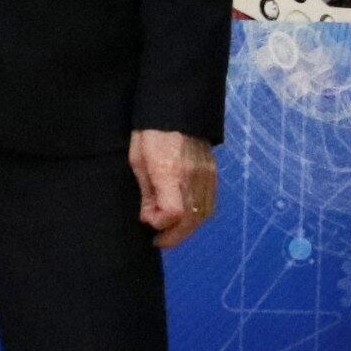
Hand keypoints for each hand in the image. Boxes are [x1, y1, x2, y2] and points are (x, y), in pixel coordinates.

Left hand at [129, 129, 216, 248]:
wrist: (177, 109)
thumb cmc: (150, 133)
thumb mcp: (137, 161)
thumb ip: (146, 192)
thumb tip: (149, 217)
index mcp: (169, 171)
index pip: (173, 212)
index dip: (160, 223)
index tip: (147, 219)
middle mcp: (192, 176)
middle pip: (190, 220)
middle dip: (174, 236)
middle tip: (160, 241)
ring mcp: (206, 175)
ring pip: (203, 214)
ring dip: (187, 228)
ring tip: (171, 231)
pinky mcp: (213, 173)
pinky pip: (209, 203)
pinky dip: (198, 216)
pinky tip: (185, 217)